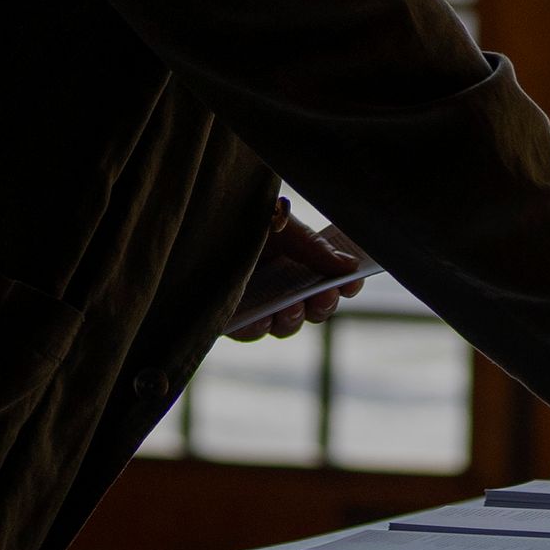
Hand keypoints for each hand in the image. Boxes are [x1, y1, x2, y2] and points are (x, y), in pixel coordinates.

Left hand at [230, 212, 365, 339]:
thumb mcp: (283, 227)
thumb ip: (315, 249)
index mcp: (297, 264)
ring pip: (283, 325)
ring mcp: (255, 303)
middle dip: (322, 306)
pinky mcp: (229, 316)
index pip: (328, 284)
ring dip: (292, 320)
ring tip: (289, 307)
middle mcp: (279, 287)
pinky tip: (260, 317)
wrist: (197, 218)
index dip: (343, 288)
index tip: (351, 284)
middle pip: (311, 310)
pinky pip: (248, 332)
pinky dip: (256, 327)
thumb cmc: (243, 219)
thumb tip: (350, 267)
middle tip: (324, 295)